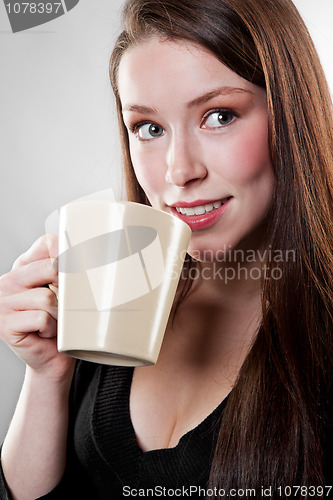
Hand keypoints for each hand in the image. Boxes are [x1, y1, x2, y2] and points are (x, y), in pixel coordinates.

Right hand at [0, 234, 74, 380]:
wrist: (52, 358)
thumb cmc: (61, 322)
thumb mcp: (64, 290)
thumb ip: (67, 269)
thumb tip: (87, 253)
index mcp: (23, 266)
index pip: (47, 243)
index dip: (68, 254)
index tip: (78, 268)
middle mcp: (8, 280)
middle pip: (50, 267)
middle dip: (66, 289)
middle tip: (65, 304)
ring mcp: (2, 302)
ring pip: (48, 298)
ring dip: (59, 315)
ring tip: (54, 322)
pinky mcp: (5, 324)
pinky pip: (42, 319)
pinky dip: (51, 329)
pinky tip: (45, 333)